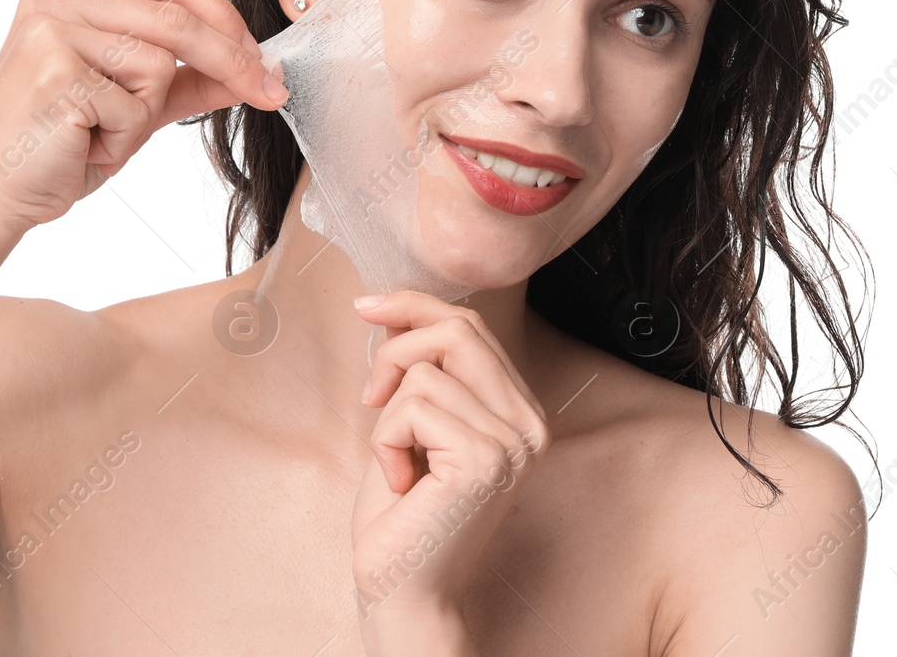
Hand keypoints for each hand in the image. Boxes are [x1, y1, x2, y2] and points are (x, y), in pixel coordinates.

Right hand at [0, 0, 286, 231]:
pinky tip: (82, 147)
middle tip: (269, 89)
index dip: (222, 15)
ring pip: (160, 62)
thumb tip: (261, 70)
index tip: (259, 55)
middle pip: (175, 14)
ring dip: (145, 114)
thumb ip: (192, 80)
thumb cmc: (57, 148)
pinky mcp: (55, 72)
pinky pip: (135, 106)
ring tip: (100, 134)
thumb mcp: (135, 105)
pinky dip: (122, 140)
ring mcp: (50, 29)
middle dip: (231, 57)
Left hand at [349, 291, 549, 643]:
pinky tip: (401, 482)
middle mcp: (529, 424)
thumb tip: (399, 312)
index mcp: (519, 412)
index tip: (367, 306)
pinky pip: (413, 407)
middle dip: (398, 347)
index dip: (415, 306)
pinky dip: (386, 440)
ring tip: (396, 463)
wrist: (403, 590)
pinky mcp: (485, 459)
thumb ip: (423, 373)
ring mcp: (513, 442)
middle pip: (458, 330)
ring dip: (387, 415)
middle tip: (369, 396)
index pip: (472, 328)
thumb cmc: (402, 516)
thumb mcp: (413, 426)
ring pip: (426, 371)